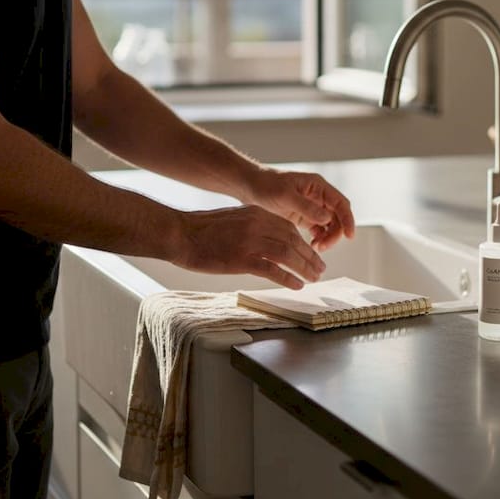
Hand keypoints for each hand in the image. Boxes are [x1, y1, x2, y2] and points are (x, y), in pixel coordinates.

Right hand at [173, 205, 326, 289]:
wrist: (179, 233)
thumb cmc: (202, 229)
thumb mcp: (234, 219)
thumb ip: (253, 226)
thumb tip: (269, 240)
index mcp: (257, 214)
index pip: (289, 228)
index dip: (303, 243)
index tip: (311, 254)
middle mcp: (258, 225)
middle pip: (293, 241)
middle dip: (309, 257)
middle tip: (319, 269)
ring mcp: (251, 242)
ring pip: (288, 254)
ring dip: (304, 268)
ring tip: (313, 278)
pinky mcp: (242, 259)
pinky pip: (272, 269)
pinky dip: (287, 277)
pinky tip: (296, 284)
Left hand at [246, 169, 355, 251]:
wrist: (250, 186)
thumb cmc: (266, 185)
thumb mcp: (285, 195)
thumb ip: (306, 207)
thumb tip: (327, 218)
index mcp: (318, 186)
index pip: (341, 203)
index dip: (348, 219)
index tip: (350, 236)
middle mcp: (318, 196)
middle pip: (338, 217)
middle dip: (335, 233)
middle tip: (323, 247)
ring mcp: (312, 207)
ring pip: (330, 225)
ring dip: (328, 238)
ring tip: (316, 248)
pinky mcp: (304, 216)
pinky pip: (319, 229)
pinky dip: (319, 238)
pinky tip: (312, 246)